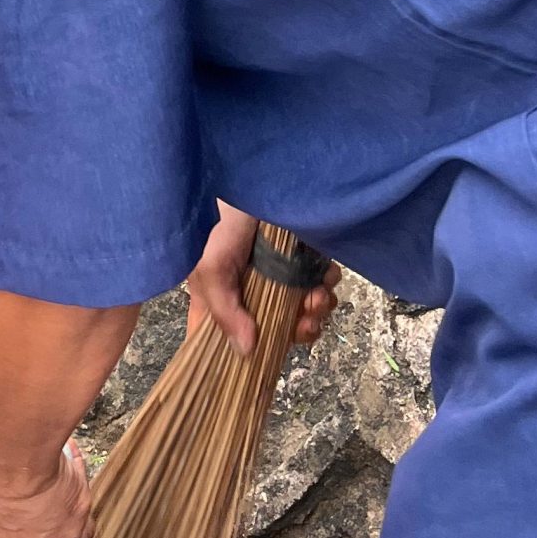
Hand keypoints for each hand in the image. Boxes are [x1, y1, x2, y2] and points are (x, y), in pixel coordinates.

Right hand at [185, 203, 339, 353]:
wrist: (252, 180)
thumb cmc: (218, 222)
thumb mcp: (210, 267)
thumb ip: (224, 310)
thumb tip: (247, 352)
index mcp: (220, 300)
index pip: (228, 342)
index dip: (248, 357)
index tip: (268, 358)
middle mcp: (251, 294)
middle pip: (277, 332)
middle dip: (296, 330)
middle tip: (305, 320)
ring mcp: (279, 277)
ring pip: (304, 312)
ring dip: (316, 310)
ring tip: (316, 295)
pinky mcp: (303, 261)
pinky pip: (322, 286)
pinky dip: (327, 286)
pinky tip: (322, 277)